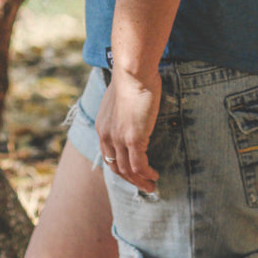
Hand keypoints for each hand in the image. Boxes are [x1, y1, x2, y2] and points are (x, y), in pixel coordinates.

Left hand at [96, 66, 160, 192]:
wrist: (133, 72)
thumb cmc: (131, 78)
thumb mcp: (120, 98)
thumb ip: (122, 111)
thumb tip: (132, 113)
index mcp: (102, 127)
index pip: (108, 155)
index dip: (120, 167)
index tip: (132, 173)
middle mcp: (107, 136)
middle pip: (116, 167)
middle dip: (130, 179)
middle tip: (143, 185)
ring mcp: (119, 139)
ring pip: (127, 170)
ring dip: (140, 181)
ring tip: (151, 186)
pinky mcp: (133, 139)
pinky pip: (139, 165)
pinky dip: (147, 173)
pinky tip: (155, 175)